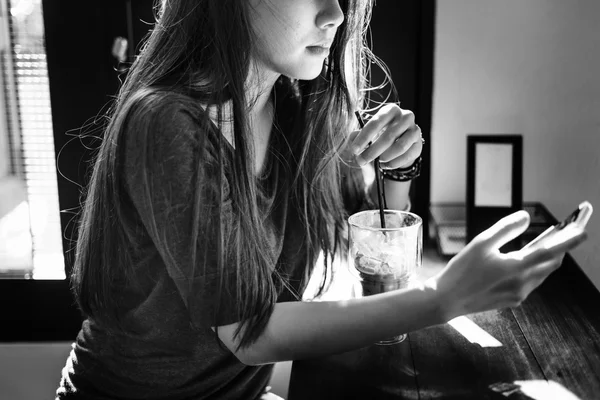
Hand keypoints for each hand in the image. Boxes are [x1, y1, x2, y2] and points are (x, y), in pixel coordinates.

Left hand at [345, 104, 422, 168]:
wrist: (400, 139)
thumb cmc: (381, 133)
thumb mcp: (369, 131)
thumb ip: (359, 135)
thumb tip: (352, 139)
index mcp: (390, 110)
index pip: (376, 123)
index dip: (364, 137)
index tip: (354, 150)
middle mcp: (405, 117)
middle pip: (388, 136)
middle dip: (372, 151)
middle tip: (361, 161)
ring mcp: (415, 130)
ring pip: (400, 147)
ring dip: (385, 157)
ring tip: (378, 161)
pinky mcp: (419, 143)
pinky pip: (407, 156)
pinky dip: (394, 163)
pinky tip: (386, 165)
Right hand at [429, 210, 587, 319]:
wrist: (448, 300)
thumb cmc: (462, 271)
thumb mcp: (481, 242)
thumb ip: (506, 228)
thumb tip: (525, 217)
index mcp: (517, 267)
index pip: (551, 251)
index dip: (569, 240)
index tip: (583, 231)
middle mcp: (523, 283)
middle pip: (551, 263)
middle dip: (561, 248)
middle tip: (565, 233)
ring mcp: (519, 294)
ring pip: (542, 273)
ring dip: (548, 258)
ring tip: (547, 243)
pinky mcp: (512, 300)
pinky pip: (531, 282)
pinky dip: (534, 269)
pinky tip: (525, 261)